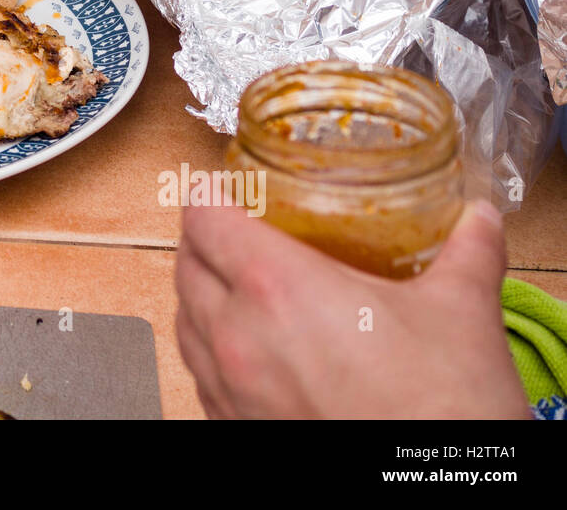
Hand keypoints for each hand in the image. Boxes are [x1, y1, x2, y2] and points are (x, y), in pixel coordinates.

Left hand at [175, 200, 528, 418]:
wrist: (434, 492)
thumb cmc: (440, 410)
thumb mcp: (460, 313)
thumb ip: (465, 254)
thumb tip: (478, 223)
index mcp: (275, 287)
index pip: (205, 218)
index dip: (207, 192)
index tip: (220, 183)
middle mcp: (236, 336)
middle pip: (185, 265)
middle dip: (201, 238)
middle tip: (229, 226)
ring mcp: (228, 388)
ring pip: (184, 321)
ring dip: (199, 294)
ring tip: (232, 284)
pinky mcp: (234, 428)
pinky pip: (200, 376)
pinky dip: (210, 350)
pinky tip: (245, 350)